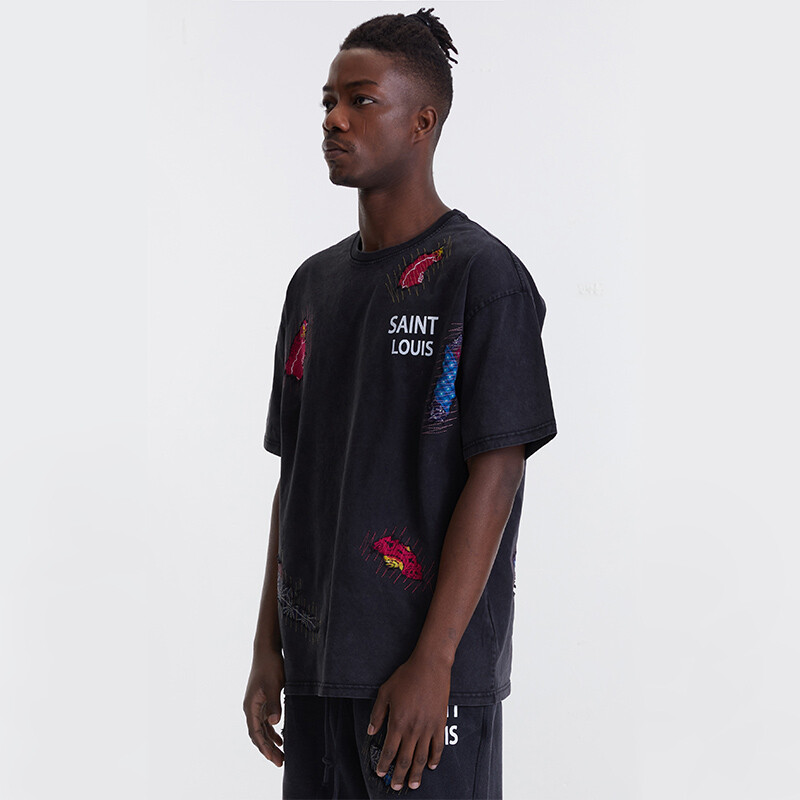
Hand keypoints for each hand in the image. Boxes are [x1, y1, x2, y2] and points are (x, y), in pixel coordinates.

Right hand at [243, 647, 284, 766]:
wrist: (267, 650)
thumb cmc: (270, 666)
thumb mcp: (274, 685)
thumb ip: (274, 704)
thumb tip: (274, 723)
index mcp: (251, 706)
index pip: (256, 732)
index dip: (264, 747)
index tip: (273, 759)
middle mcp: (251, 708)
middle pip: (258, 734)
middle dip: (268, 749)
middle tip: (280, 762)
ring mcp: (256, 704)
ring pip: (262, 729)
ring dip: (270, 742)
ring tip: (281, 754)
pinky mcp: (263, 700)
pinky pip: (265, 721)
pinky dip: (271, 731)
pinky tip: (280, 737)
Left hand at [367, 651, 450, 790]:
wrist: (430, 666)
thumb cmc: (406, 676)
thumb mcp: (385, 692)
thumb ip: (377, 714)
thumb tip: (371, 731)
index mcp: (397, 722)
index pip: (389, 750)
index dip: (384, 765)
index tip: (381, 773)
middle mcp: (412, 728)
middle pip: (404, 759)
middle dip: (399, 775)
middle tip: (396, 787)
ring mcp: (428, 727)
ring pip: (421, 757)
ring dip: (416, 773)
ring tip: (413, 785)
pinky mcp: (440, 723)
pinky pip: (438, 746)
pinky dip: (435, 758)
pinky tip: (432, 766)